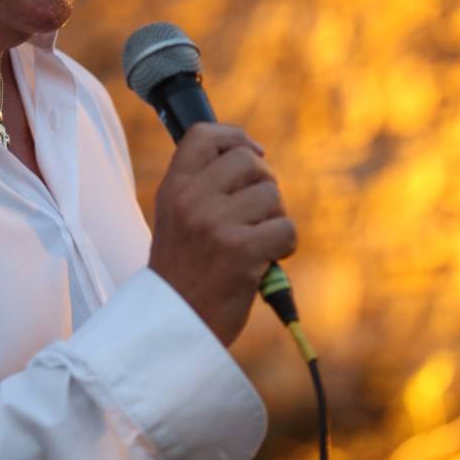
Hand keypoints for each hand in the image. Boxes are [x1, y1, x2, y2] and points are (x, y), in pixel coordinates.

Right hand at [149, 122, 296, 347]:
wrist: (174, 325)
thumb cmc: (183, 273)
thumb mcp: (175, 219)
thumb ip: (201, 187)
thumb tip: (252, 156)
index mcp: (173, 188)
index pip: (203, 134)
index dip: (235, 137)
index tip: (253, 153)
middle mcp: (192, 200)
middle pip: (249, 161)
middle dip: (264, 183)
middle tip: (258, 213)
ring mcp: (216, 224)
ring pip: (272, 195)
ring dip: (275, 218)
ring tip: (257, 242)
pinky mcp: (242, 251)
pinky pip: (287, 228)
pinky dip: (285, 246)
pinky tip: (266, 261)